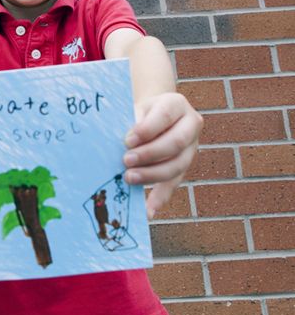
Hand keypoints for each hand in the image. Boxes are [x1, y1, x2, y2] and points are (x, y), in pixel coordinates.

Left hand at [122, 92, 202, 218]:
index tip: (128, 140)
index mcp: (176, 104)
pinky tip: (148, 210)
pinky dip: (161, 197)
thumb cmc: (139, 111)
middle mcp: (190, 124)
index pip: (165, 116)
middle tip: (126, 161)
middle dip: (150, 154)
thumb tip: (122, 144)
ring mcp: (191, 147)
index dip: (147, 129)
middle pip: (176, 143)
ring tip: (129, 178)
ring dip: (153, 175)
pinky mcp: (185, 166)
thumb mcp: (136, 108)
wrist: (154, 113)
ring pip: (178, 165)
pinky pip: (174, 183)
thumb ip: (132, 123)